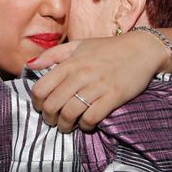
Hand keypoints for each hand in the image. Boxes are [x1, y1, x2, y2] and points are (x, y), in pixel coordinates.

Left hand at [27, 33, 166, 132]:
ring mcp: (97, 86)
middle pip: (52, 105)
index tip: (42, 107)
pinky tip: (87, 123)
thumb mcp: (78, 46)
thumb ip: (52, 55)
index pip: (41, 89)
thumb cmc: (108, 49)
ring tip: (68, 126)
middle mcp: (80, 74)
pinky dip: (86, 126)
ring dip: (65, 125)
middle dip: (49, 118)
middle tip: (54, 120)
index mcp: (69, 63)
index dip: (37, 103)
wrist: (142, 49)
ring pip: (69, 114)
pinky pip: (91, 118)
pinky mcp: (113, 96)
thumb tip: (29, 66)